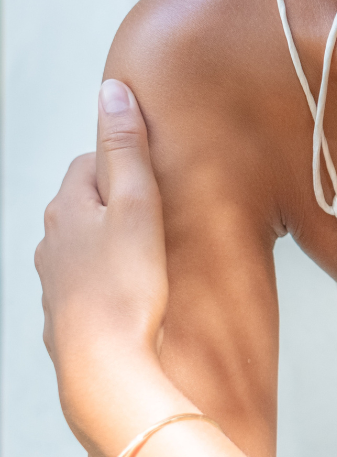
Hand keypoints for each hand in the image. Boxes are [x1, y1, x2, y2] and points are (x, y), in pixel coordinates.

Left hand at [36, 80, 167, 446]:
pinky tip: (139, 293)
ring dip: (115, 243)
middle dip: (120, 202)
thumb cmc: (126, 285)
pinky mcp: (69, 316)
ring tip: (155, 254)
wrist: (105, 366)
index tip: (156, 175)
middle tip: (163, 213)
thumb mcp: (137, 203)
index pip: (90, 162)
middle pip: (87, 204)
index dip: (124, 163)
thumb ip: (126, 147)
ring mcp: (57, 282)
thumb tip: (112, 91)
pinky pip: (91, 283)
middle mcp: (53, 243)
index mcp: (67, 209)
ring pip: (87, 246)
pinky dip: (112, 280)